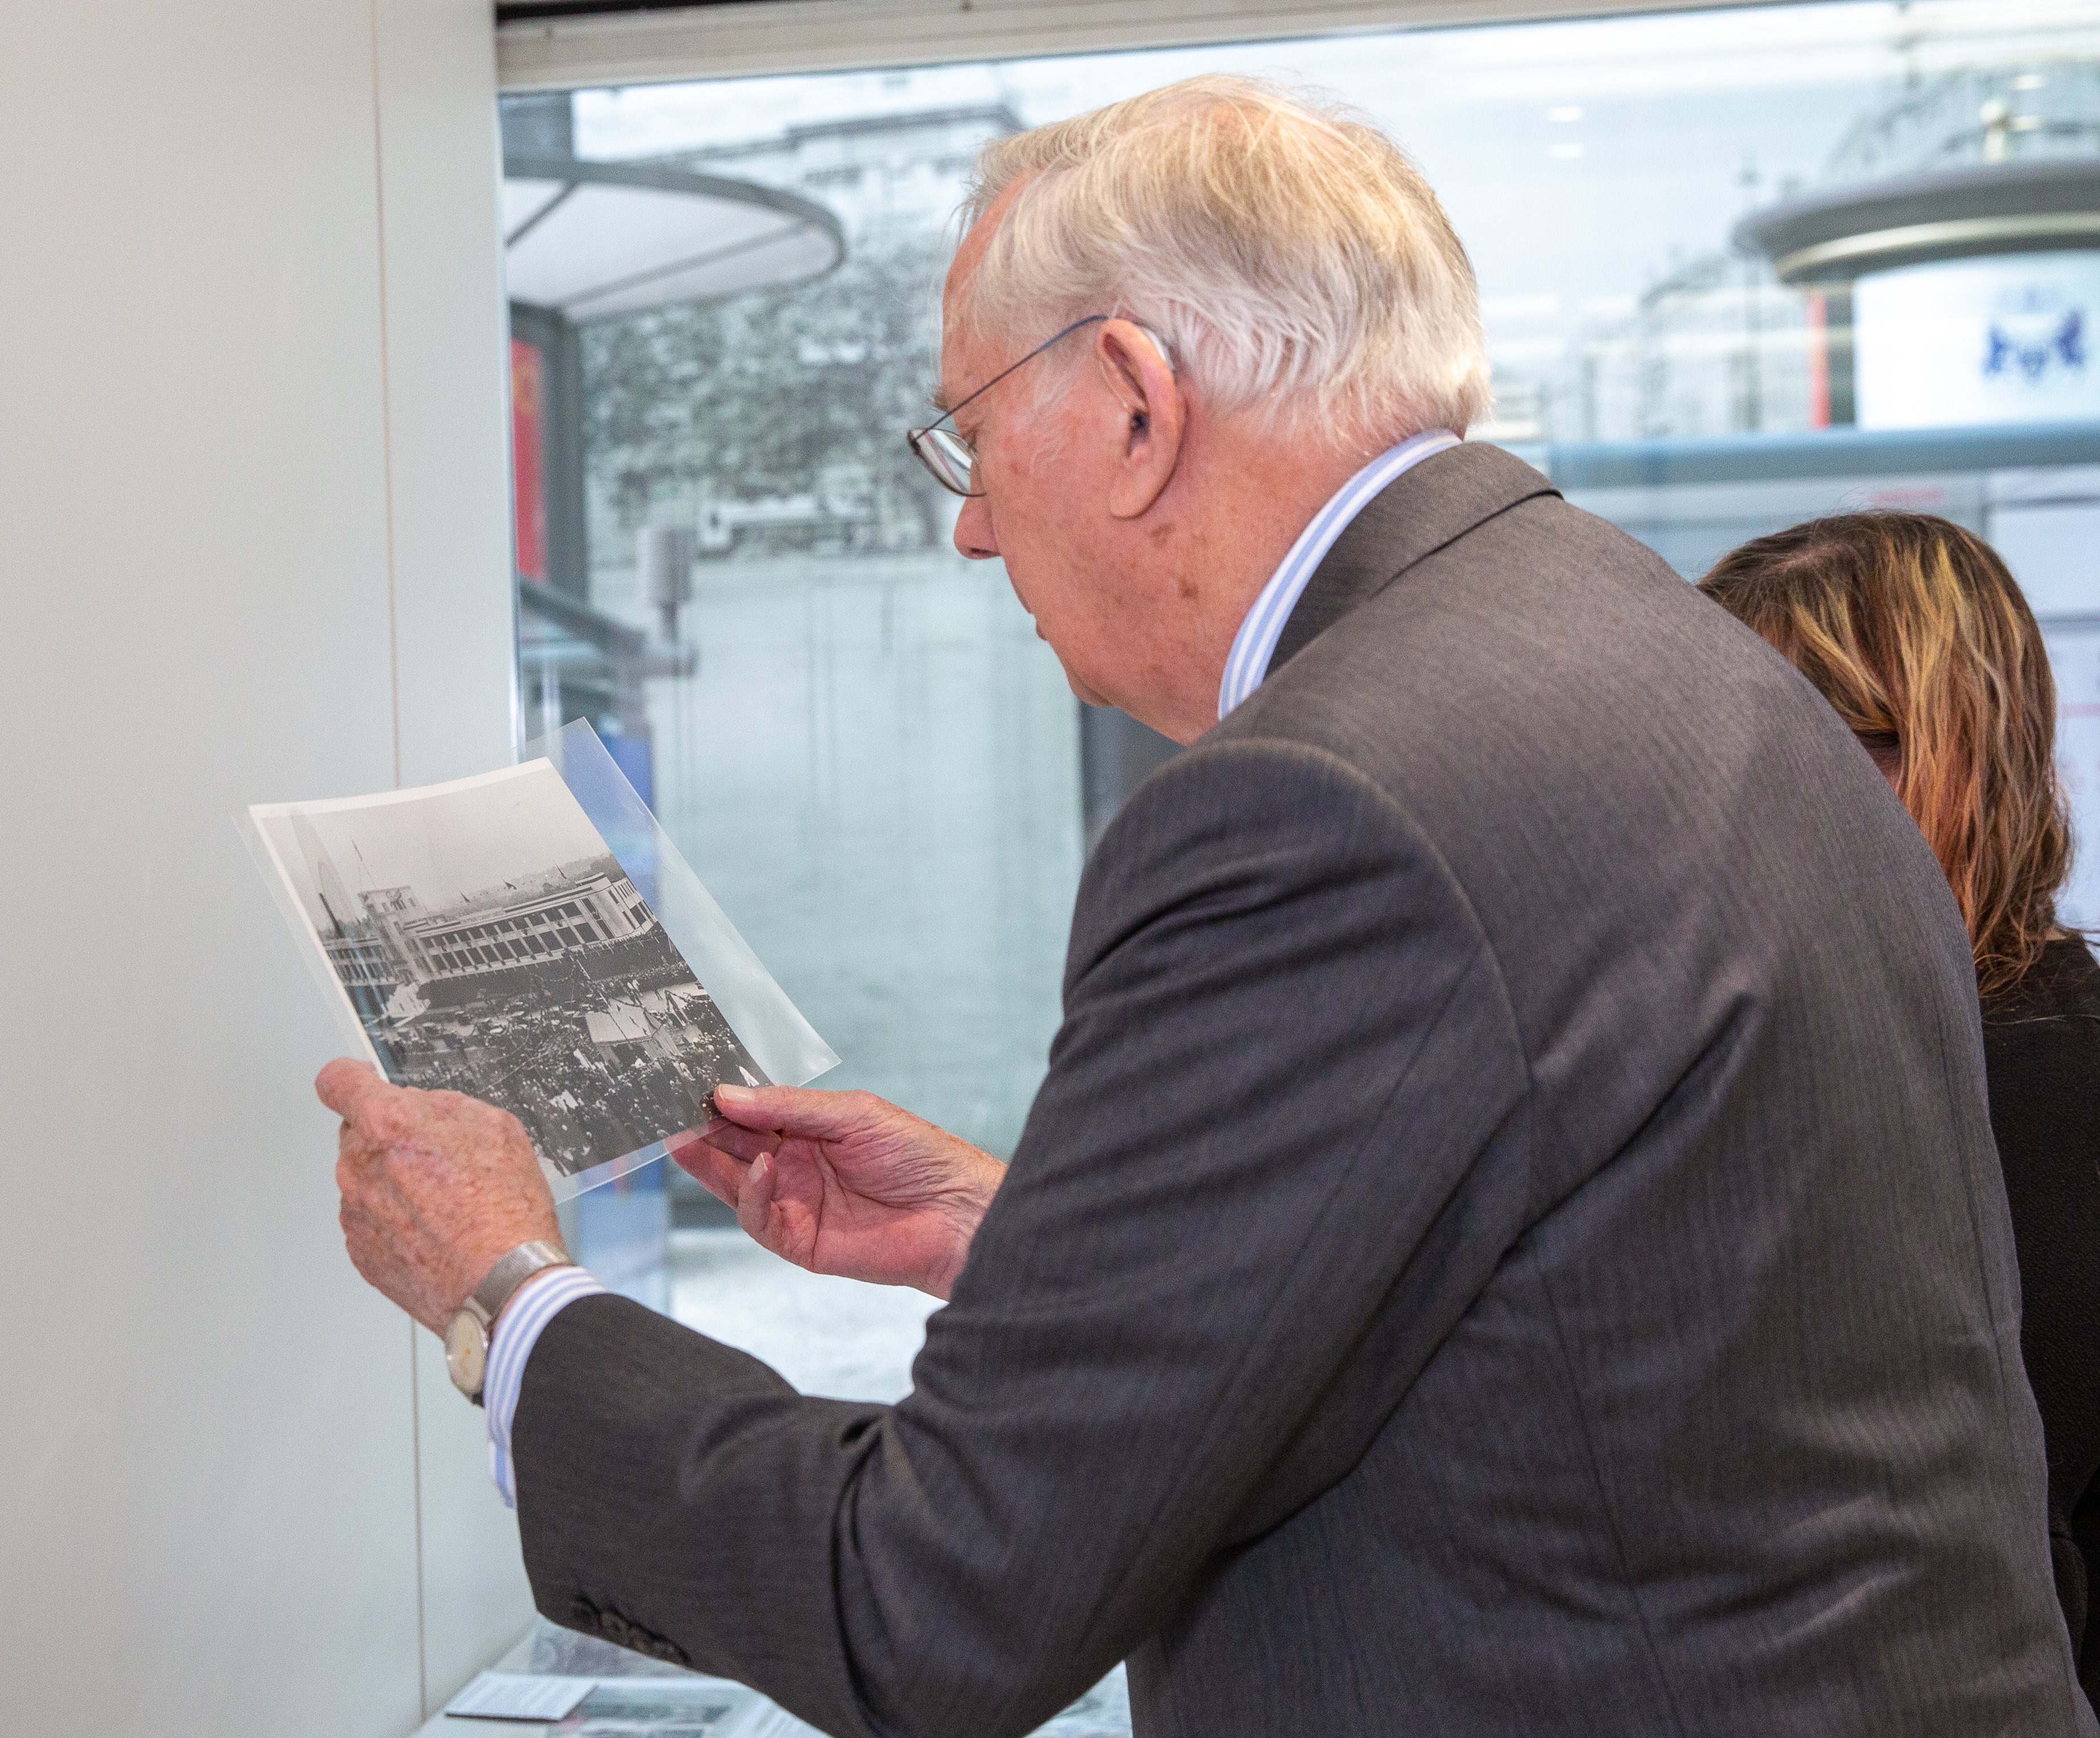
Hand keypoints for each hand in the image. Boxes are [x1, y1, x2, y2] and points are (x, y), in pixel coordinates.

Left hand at [318, 1059, 562, 1331]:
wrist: (504, 1285)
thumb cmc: (506, 1210)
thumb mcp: (497, 1127)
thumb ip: (445, 1107)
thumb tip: (423, 1109)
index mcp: (387, 1124)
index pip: (337, 1082)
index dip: (352, 1079)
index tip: (365, 1086)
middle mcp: (358, 1167)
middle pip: (359, 1135)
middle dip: (391, 1139)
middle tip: (438, 1160)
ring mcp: (355, 1214)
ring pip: (366, 1180)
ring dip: (394, 1184)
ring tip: (446, 1205)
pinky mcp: (361, 1253)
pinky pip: (370, 1222)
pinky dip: (395, 1222)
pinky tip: (436, 1234)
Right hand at [672, 1085, 1001, 1299]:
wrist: (957, 1213)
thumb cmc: (919, 1155)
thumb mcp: (852, 1114)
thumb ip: (788, 1106)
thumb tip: (727, 1094)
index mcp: (809, 1130)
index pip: (750, 1114)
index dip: (719, 1102)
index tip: (686, 1086)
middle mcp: (796, 1166)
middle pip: (733, 1148)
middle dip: (701, 1131)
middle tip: (667, 1112)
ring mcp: (795, 1204)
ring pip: (735, 1185)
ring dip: (709, 1163)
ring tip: (688, 1137)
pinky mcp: (800, 1241)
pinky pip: (759, 1219)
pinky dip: (750, 1194)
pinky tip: (758, 1168)